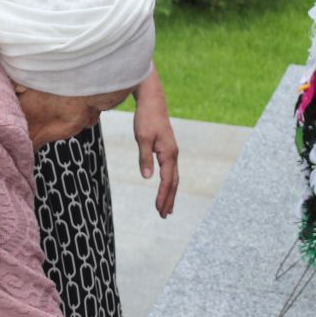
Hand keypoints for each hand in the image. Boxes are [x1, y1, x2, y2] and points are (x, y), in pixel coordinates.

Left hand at [133, 67, 179, 217]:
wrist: (152, 101)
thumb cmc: (146, 118)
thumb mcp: (142, 138)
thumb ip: (145, 158)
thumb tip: (147, 177)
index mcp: (168, 154)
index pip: (167, 181)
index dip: (163, 196)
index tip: (159, 210)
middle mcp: (173, 154)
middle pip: (173, 182)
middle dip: (169, 200)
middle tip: (164, 215)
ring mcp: (171, 152)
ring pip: (173, 177)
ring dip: (170, 193)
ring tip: (167, 208)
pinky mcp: (167, 149)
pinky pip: (170, 170)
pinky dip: (169, 182)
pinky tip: (165, 187)